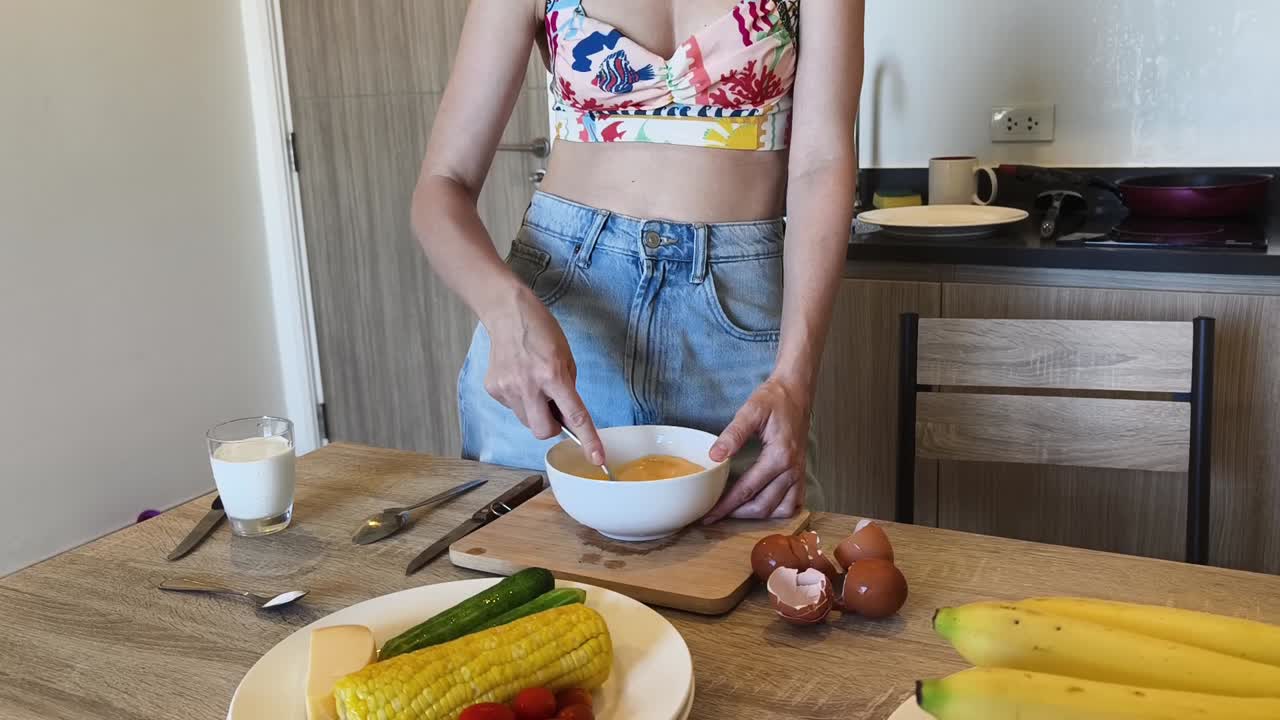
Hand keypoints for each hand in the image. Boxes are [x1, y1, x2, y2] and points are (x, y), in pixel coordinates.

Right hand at [481, 288, 604, 463]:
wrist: (507, 314)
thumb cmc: (542, 332)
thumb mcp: (566, 357)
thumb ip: (568, 389)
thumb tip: (567, 417)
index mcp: (553, 375)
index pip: (575, 416)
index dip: (588, 440)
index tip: (597, 459)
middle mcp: (529, 385)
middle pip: (544, 431)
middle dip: (552, 426)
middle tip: (554, 407)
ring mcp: (508, 388)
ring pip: (527, 421)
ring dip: (535, 411)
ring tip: (533, 384)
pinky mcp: (493, 389)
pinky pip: (512, 408)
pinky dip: (520, 400)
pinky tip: (518, 378)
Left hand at [702, 377, 810, 521]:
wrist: (796, 391)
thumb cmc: (774, 399)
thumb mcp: (751, 411)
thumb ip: (733, 434)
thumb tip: (714, 456)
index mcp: (779, 456)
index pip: (748, 490)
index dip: (726, 505)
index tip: (709, 515)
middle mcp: (792, 470)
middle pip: (763, 506)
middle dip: (738, 515)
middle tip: (716, 517)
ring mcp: (799, 473)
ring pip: (781, 510)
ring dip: (758, 516)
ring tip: (736, 513)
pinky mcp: (801, 473)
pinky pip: (794, 503)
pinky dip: (779, 511)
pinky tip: (764, 508)